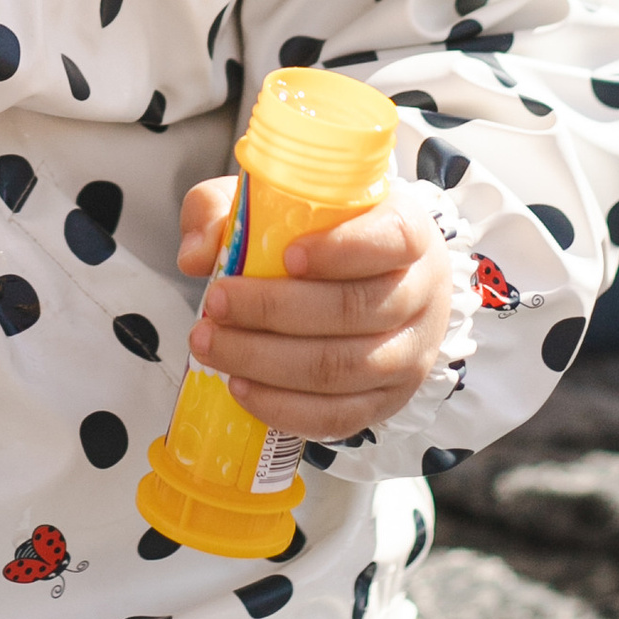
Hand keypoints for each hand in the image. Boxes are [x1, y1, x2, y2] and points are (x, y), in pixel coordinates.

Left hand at [176, 179, 455, 437]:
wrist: (374, 281)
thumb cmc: (322, 234)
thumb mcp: (279, 201)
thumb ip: (228, 211)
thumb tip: (197, 255)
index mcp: (408, 230)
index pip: (391, 238)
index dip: (341, 250)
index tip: (287, 256)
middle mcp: (420, 294)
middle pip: (354, 310)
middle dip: (273, 310)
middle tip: (214, 303)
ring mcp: (410, 354)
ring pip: (343, 368)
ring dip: (267, 362)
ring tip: (211, 345)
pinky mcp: (388, 401)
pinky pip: (338, 417)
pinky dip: (284, 407)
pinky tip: (241, 386)